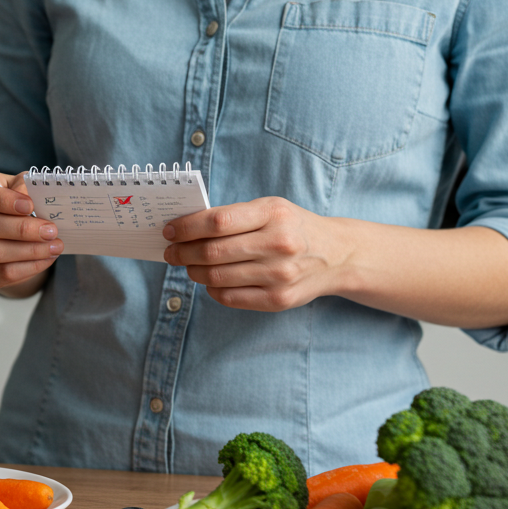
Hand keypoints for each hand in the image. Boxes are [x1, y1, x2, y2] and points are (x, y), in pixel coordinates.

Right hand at [0, 171, 62, 294]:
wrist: (11, 233)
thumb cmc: (15, 204)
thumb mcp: (21, 187)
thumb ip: (24, 186)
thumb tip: (29, 197)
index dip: (2, 200)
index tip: (30, 205)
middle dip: (22, 229)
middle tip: (50, 231)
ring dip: (29, 250)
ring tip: (54, 246)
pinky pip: (1, 273)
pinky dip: (28, 267)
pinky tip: (45, 259)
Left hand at [162, 197, 346, 311]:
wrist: (337, 255)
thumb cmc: (292, 227)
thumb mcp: (270, 209)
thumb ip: (233, 216)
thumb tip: (184, 228)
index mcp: (273, 214)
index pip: (217, 222)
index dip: (186, 228)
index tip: (169, 231)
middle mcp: (279, 244)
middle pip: (212, 252)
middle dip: (182, 252)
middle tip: (171, 252)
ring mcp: (280, 275)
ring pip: (216, 277)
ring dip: (193, 271)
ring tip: (188, 265)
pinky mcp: (279, 299)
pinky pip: (229, 297)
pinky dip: (211, 289)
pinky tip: (210, 280)